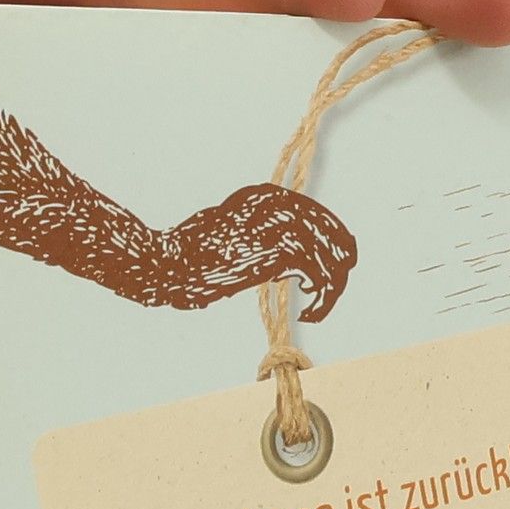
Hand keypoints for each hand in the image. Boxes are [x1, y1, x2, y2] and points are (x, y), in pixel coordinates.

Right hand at [164, 184, 359, 321]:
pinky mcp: (279, 253)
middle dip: (338, 261)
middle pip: (328, 227)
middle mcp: (273, 204)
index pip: (312, 213)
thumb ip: (251, 240)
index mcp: (260, 197)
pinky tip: (309, 312)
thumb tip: (279, 266)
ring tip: (317, 307)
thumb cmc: (188, 257)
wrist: (170, 263)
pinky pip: (321, 273)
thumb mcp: (224, 239)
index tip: (330, 265)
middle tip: (331, 290)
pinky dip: (323, 297)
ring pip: (329, 251)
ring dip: (332, 285)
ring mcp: (277, 226)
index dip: (329, 239)